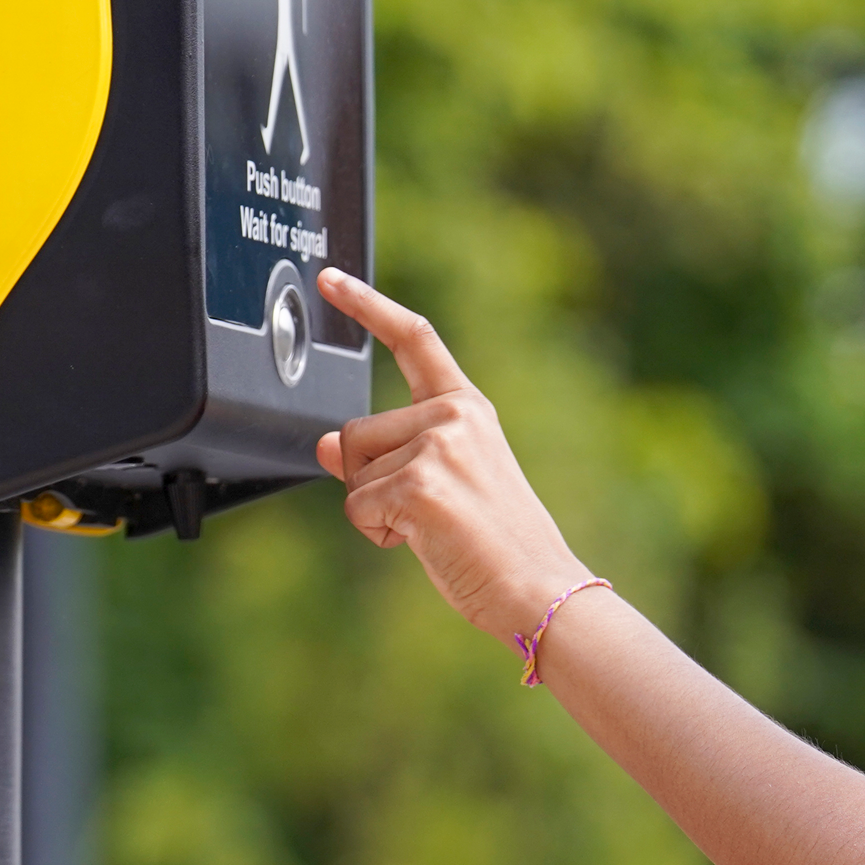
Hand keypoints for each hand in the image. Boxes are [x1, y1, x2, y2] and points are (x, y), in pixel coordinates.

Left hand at [315, 268, 594, 640]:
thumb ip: (386, 456)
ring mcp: (438, 446)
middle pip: (355, 431)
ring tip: (430, 527)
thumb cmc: (496, 543)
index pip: (414, 340)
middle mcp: (455, 416)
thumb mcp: (439, 485)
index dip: (368, 305)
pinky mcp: (420, 483)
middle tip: (424, 510)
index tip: (331, 277)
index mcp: (468, 408)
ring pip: (352, 472)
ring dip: (373, 509)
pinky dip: (378, 533)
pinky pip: (357, 506)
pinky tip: (423, 542)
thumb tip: (326, 445)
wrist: (537, 587)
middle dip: (367, 477)